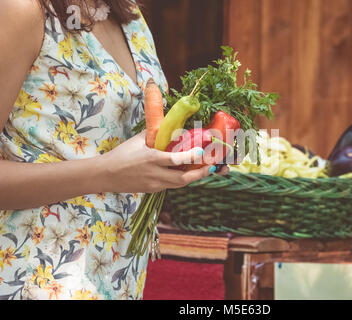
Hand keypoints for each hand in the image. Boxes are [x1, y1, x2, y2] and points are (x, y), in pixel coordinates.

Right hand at [100, 131, 224, 192]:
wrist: (106, 175)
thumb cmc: (121, 154)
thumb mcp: (138, 140)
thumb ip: (155, 134)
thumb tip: (170, 126)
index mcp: (151, 159)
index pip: (174, 159)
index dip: (191, 156)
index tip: (202, 151)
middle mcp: (155, 175)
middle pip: (183, 178)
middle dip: (201, 173)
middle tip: (214, 166)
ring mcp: (155, 185)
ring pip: (180, 184)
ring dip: (195, 177)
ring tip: (208, 169)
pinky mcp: (154, 190)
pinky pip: (172, 184)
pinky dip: (183, 178)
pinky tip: (191, 171)